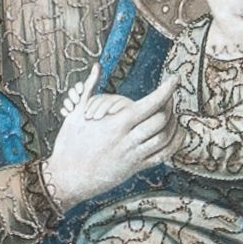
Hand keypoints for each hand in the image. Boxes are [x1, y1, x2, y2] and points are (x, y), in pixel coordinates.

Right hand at [41, 67, 177, 209]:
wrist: (66, 177)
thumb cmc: (69, 143)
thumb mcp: (76, 113)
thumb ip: (90, 87)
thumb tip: (97, 66)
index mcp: (115, 123)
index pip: (150, 104)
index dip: (166, 90)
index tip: (174, 79)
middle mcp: (127, 140)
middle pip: (161, 120)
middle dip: (170, 105)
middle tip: (170, 95)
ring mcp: (132, 156)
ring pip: (164, 138)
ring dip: (173, 124)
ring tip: (173, 113)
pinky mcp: (134, 168)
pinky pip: (161, 156)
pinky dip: (173, 144)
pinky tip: (175, 134)